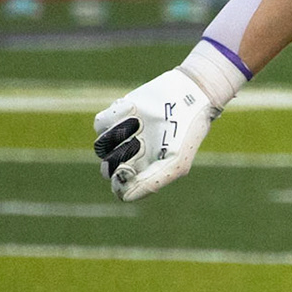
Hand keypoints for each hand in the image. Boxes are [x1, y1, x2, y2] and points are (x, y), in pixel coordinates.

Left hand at [91, 68, 221, 200]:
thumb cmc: (186, 131)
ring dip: (118, 134)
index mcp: (145, 171)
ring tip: (139, 122)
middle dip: (119, 157)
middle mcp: (131, 156)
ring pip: (101, 146)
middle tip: (138, 142)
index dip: (120, 181)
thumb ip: (151, 183)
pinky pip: (100, 123)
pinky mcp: (116, 116)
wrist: (191, 94)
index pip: (120, 187)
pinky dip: (115, 116)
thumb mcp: (176, 162)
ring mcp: (122, 136)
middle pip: (107, 168)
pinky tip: (135, 108)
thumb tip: (122, 197)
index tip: (130, 169)